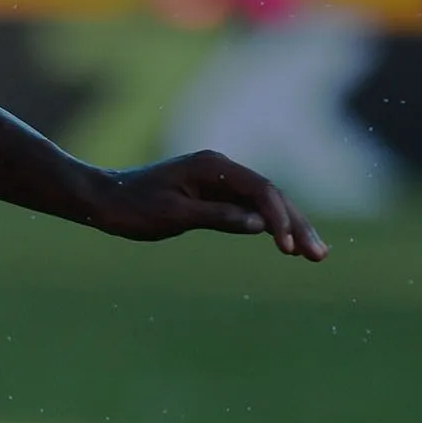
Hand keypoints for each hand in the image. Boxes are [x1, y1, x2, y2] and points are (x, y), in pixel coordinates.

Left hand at [79, 150, 327, 260]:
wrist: (102, 200)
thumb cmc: (131, 207)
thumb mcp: (173, 215)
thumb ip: (217, 217)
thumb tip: (260, 225)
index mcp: (211, 167)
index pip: (260, 190)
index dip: (280, 218)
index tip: (288, 246)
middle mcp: (220, 168)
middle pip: (270, 195)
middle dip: (297, 224)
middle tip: (319, 255)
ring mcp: (218, 180)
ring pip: (265, 204)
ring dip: (289, 227)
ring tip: (314, 255)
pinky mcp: (214, 194)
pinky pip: (250, 210)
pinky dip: (269, 227)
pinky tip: (286, 245)